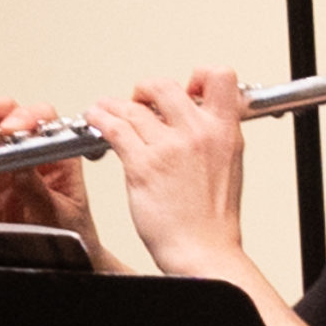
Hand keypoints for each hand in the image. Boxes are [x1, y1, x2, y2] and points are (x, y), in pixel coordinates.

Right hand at [0, 98, 114, 262]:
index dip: (25, 118)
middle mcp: (29, 155)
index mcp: (58, 156)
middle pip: (8, 117)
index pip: (43, 121)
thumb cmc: (72, 235)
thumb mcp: (60, 215)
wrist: (60, 263)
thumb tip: (22, 167)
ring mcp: (4, 167)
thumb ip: (39, 191)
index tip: (9, 130)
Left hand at [83, 67, 246, 277]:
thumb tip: (201, 118)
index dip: (199, 76)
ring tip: (106, 110)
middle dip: (146, 90)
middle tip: (140, 101)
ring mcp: (170, 147)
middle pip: (165, 85)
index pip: (219, 77)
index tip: (187, 88)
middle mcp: (199, 133)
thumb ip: (216, 135)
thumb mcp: (229, 164)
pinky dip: (99, 119)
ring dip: (114, 105)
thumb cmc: (213, 217)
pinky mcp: (143, 165)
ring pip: (133, 106)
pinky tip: (96, 120)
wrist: (203, 248)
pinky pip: (114, 128)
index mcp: (225, 131)